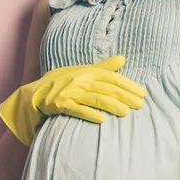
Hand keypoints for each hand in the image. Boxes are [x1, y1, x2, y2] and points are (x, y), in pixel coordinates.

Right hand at [0, 55, 147, 145]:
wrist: (36, 93)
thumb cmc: (63, 82)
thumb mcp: (83, 71)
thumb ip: (103, 67)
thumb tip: (123, 59)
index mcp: (87, 72)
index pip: (112, 78)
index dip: (128, 85)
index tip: (142, 94)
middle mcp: (80, 80)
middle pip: (107, 88)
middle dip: (125, 96)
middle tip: (140, 105)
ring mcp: (70, 93)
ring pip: (95, 98)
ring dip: (112, 105)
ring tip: (126, 113)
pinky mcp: (60, 105)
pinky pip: (77, 110)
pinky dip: (90, 114)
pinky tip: (102, 120)